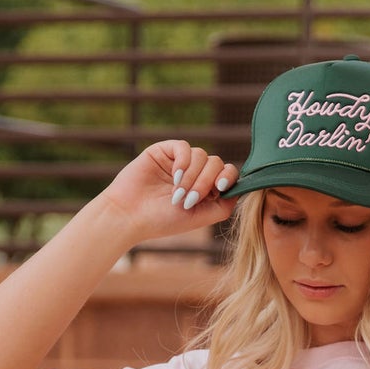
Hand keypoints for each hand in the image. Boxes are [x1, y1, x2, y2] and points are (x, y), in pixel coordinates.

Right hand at [100, 139, 238, 243]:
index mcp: (205, 190)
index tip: (221, 186)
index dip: (228, 177)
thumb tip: (240, 190)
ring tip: (177, 195)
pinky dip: (183, 161)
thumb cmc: (162, 221)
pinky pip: (184, 147)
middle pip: (217, 164)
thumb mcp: (199, 218)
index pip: (227, 174)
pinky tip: (174, 177)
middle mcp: (195, 174)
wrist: (130, 216)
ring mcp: (180, 162)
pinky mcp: (165, 151)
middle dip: (205, 182)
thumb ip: (223, 206)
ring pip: (202, 156)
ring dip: (192, 177)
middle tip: (189, 200)